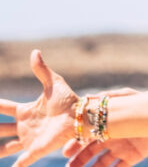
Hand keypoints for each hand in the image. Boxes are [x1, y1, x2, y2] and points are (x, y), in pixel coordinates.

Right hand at [0, 51, 78, 165]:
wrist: (81, 116)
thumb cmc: (69, 100)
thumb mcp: (53, 83)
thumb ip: (42, 70)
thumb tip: (34, 51)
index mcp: (26, 110)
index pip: (3, 107)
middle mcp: (24, 126)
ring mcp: (29, 139)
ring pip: (6, 147)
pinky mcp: (36, 150)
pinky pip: (22, 162)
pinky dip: (16, 166)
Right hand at [61, 88, 147, 166]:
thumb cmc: (145, 103)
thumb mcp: (127, 97)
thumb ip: (109, 97)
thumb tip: (88, 98)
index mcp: (106, 126)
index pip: (85, 137)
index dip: (75, 144)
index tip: (65, 150)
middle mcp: (110, 139)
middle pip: (89, 153)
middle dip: (78, 160)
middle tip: (69, 166)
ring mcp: (120, 149)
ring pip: (100, 163)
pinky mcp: (132, 157)